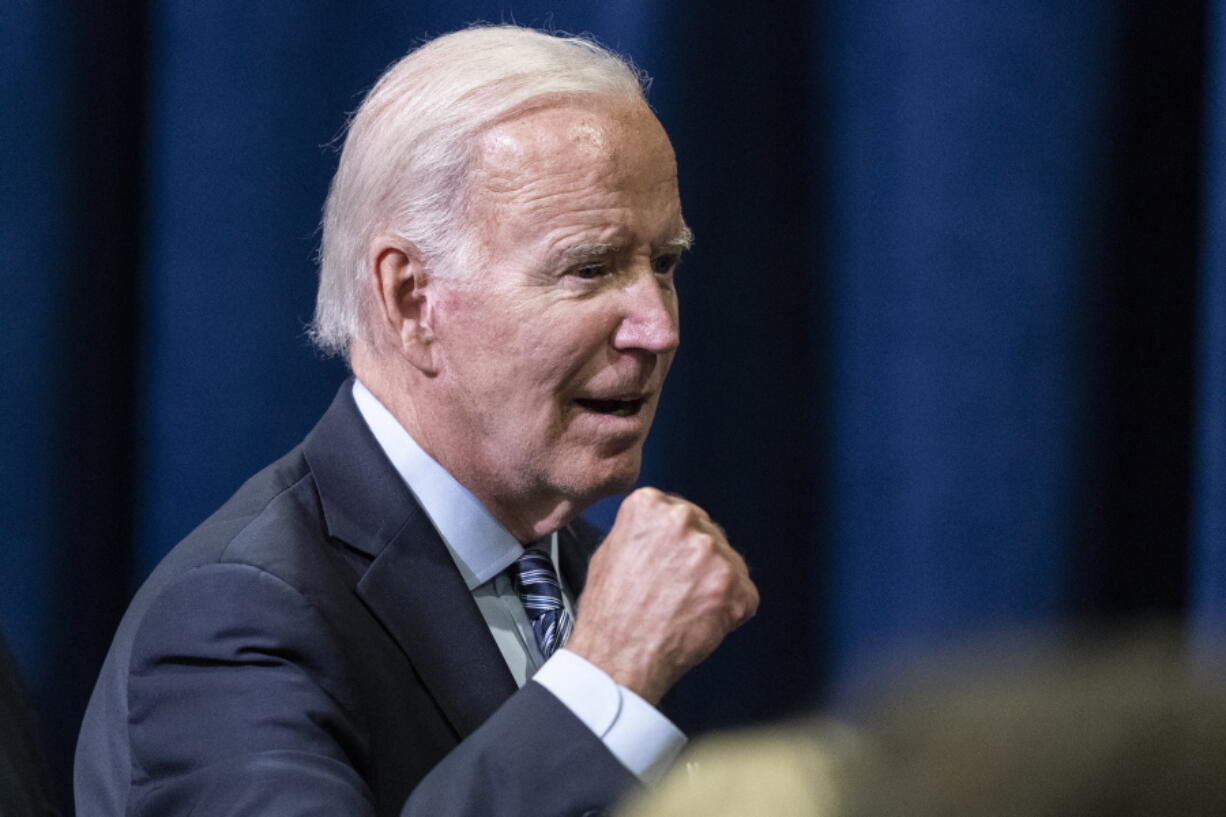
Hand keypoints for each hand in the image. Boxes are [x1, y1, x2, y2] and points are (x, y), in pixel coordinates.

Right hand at [565, 487, 758, 704]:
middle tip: (676, 591)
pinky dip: (731, 612)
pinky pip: (745, 595)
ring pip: (729, 563)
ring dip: (715, 586)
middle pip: (707, 534)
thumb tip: (661, 530)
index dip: (676, 544)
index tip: (668, 562)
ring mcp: (711, 552)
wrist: (617, 658)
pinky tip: (702, 623)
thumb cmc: (609, 612)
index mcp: (649, 505)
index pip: (679, 513)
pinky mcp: (733, 584)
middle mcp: (683, 520)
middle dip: (698, 561)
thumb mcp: (609, 550)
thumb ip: (641, 530)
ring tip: (685, 610)